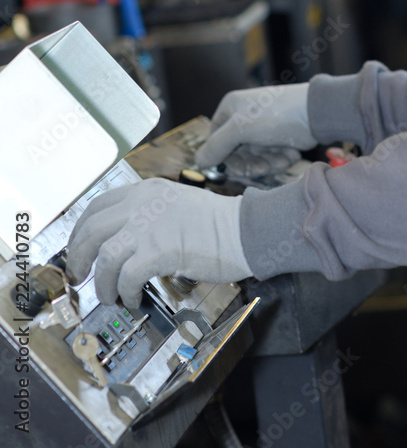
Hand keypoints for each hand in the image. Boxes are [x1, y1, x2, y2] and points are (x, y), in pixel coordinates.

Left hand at [67, 177, 250, 307]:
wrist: (245, 229)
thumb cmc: (217, 224)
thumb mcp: (174, 204)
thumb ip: (147, 214)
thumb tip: (120, 243)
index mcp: (146, 190)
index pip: (97, 206)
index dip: (80, 231)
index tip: (77, 248)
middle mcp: (142, 204)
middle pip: (91, 231)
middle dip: (78, 259)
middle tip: (79, 277)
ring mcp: (150, 226)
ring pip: (104, 257)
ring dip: (101, 283)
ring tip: (109, 296)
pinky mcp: (160, 250)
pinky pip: (126, 277)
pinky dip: (125, 293)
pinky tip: (135, 300)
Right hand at [195, 83, 314, 168]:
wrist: (316, 113)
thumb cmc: (275, 115)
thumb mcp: (240, 129)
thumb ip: (216, 146)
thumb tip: (199, 162)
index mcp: (231, 109)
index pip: (216, 141)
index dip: (224, 159)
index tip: (235, 170)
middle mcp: (245, 117)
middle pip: (237, 153)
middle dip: (251, 163)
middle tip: (263, 167)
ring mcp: (263, 128)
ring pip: (256, 158)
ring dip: (268, 163)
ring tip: (281, 159)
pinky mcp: (279, 137)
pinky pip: (272, 156)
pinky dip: (281, 158)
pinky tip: (291, 152)